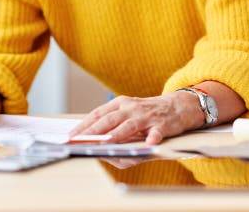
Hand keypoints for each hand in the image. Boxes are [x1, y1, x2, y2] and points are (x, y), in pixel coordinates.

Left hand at [68, 92, 204, 144]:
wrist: (177, 106)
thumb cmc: (147, 114)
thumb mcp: (127, 113)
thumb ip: (112, 124)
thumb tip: (95, 142)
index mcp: (119, 104)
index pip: (97, 115)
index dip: (83, 125)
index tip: (70, 136)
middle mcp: (130, 108)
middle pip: (109, 120)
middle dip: (93, 131)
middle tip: (80, 141)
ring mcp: (146, 116)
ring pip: (129, 126)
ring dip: (117, 135)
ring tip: (106, 143)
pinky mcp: (163, 124)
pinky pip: (157, 132)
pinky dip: (153, 137)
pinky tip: (150, 143)